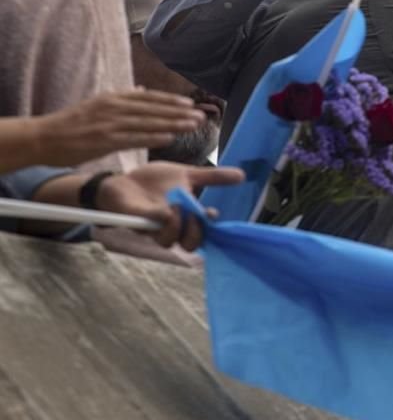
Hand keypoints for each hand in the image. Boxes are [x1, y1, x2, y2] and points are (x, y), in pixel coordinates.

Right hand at [27, 89, 205, 167]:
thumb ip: (122, 99)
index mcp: (112, 98)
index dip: (171, 101)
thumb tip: (142, 90)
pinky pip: (134, 138)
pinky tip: (169, 138)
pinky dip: (153, 137)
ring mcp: (109, 124)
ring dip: (173, 124)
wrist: (42, 137)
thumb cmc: (71, 124)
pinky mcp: (103, 140)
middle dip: (179, 112)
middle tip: (201, 115)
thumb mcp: (97, 104)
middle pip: (153, 109)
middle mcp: (113, 107)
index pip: (149, 98)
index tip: (189, 104)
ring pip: (148, 123)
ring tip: (192, 126)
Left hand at [96, 162, 244, 250]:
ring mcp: (153, 228)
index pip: (203, 234)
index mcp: (186, 218)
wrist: (122, 180)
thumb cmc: (154, 182)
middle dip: (195, 233)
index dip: (210, 231)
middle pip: (188, 245)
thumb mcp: (186, 175)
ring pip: (168, 242)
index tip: (212, 213)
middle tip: (195, 215)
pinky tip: (163, 208)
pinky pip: (149, 228)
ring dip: (176, 226)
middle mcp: (171, 227)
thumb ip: (212, 177)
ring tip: (176, 207)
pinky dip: (159, 220)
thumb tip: (242, 175)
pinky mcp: (136, 223)